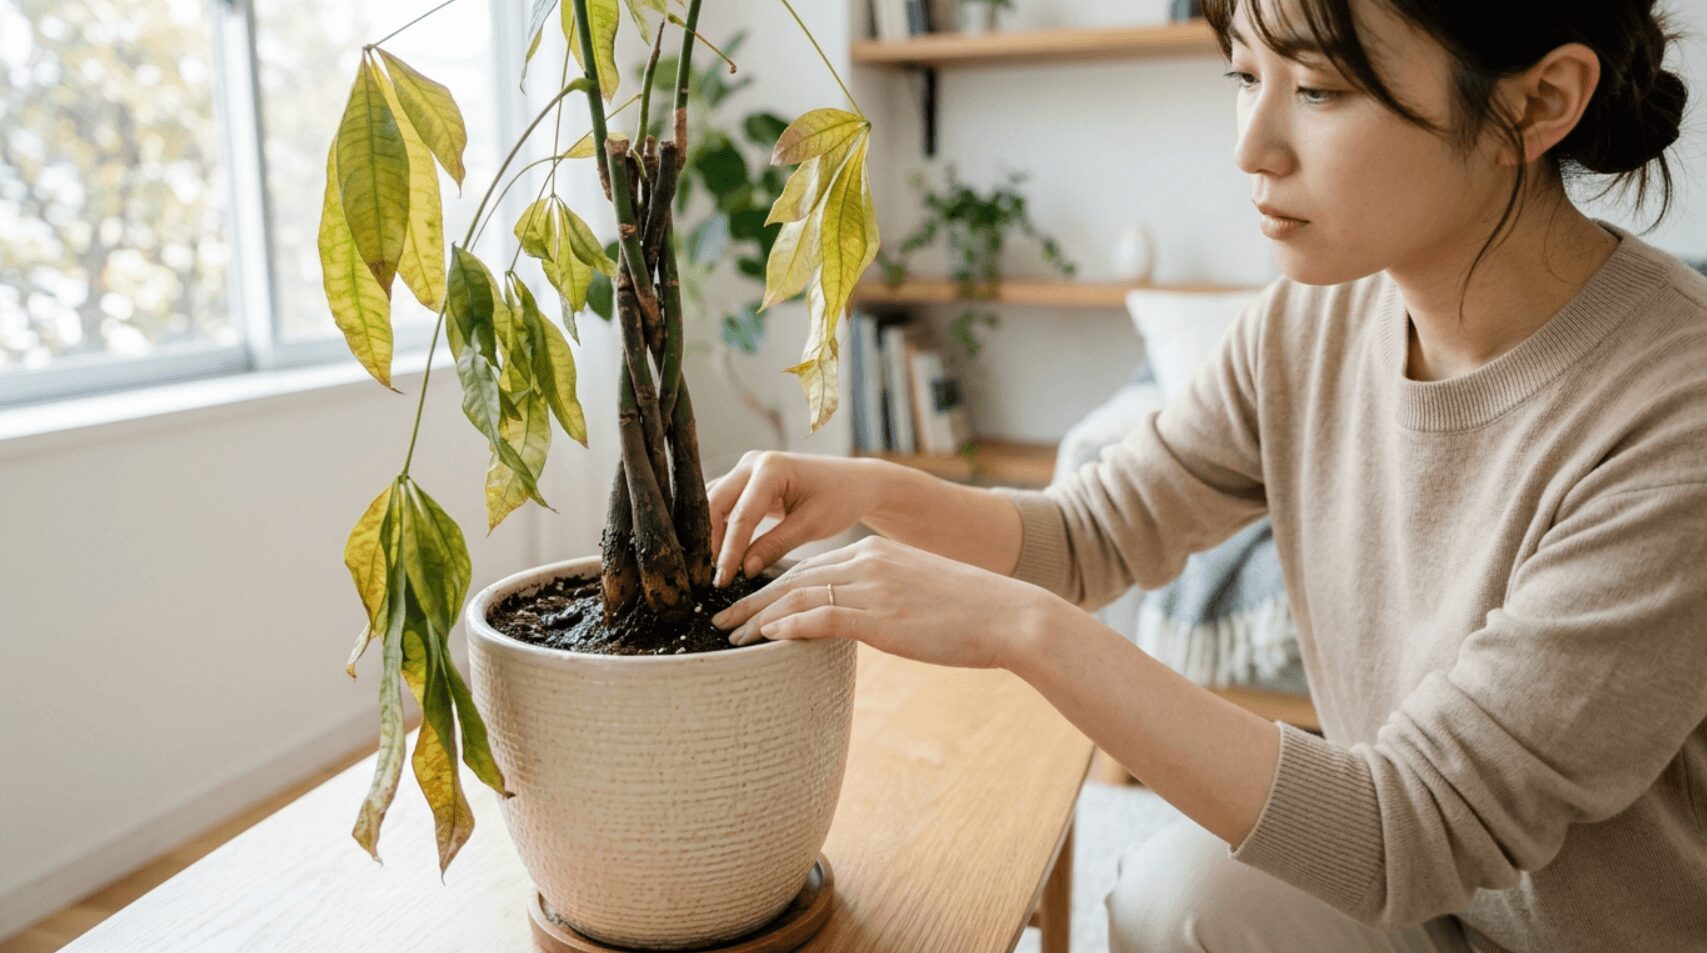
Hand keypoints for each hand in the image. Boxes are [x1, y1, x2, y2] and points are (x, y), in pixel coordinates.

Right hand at [706, 450, 886, 587]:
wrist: (856, 483)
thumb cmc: (841, 499)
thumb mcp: (812, 525)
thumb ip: (776, 545)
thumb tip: (744, 570)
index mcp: (771, 468)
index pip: (741, 516)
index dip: (729, 551)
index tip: (722, 580)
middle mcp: (753, 462)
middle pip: (715, 504)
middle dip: (710, 542)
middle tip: (709, 578)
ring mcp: (747, 469)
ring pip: (714, 503)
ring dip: (711, 535)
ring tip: (710, 569)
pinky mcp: (747, 480)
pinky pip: (724, 503)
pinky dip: (719, 527)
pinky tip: (719, 554)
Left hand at [708, 535, 1058, 671]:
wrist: (1008, 616)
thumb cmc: (970, 614)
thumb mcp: (919, 595)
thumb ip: (884, 600)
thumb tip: (861, 621)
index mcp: (875, 555)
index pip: (810, 567)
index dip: (772, 585)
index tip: (747, 602)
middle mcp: (867, 563)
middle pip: (793, 578)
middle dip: (752, 599)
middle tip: (720, 620)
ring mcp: (872, 588)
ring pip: (797, 596)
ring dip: (757, 618)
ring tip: (730, 637)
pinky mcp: (879, 616)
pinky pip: (819, 617)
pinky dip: (786, 626)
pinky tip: (764, 639)